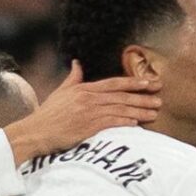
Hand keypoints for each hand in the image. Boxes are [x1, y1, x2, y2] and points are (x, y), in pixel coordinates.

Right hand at [4, 62, 159, 162]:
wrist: (35, 132)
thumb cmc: (48, 115)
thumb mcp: (60, 92)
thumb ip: (72, 78)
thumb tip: (77, 63)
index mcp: (84, 89)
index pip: (114, 83)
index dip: (133, 82)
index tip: (149, 82)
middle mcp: (88, 98)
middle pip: (121, 96)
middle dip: (143, 96)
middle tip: (160, 98)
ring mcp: (88, 112)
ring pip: (120, 109)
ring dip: (140, 110)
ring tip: (155, 113)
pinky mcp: (87, 126)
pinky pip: (111, 122)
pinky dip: (125, 122)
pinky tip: (137, 123)